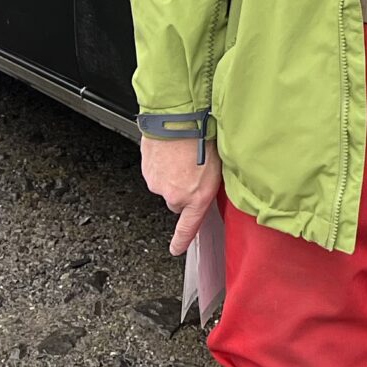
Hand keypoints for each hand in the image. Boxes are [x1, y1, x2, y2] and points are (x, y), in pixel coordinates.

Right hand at [139, 135, 222, 255]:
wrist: (178, 118)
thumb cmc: (203, 136)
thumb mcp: (220, 163)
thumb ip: (213, 182)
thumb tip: (213, 186)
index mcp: (197, 197)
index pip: (188, 228)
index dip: (182, 240)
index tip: (176, 249)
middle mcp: (174, 195)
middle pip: (177, 200)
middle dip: (183, 189)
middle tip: (194, 169)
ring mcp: (158, 183)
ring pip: (166, 184)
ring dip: (174, 173)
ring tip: (185, 153)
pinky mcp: (146, 170)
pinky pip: (156, 171)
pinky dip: (163, 163)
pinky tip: (173, 148)